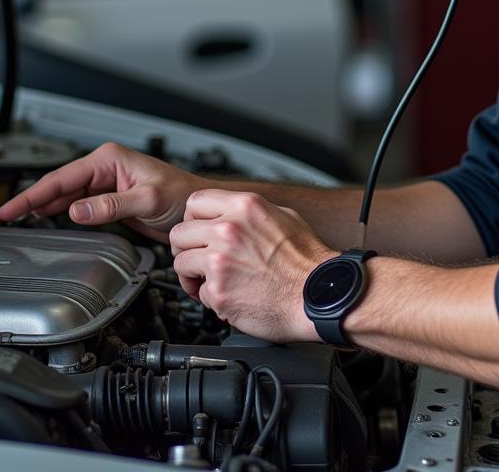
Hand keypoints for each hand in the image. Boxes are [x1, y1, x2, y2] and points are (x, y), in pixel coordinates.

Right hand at [0, 142, 205, 242]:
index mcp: (110, 159)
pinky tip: (48, 218)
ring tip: (19, 218)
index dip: (33, 194)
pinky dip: (60, 211)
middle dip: (32, 198)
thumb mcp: (146, 200)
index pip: (62, 177)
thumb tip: (77, 210)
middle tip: (5, 215)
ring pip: (66, 195)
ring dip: (44, 205)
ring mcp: (107, 184)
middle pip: (59, 184)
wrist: (196, 208)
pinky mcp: (110, 199)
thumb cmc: (181, 194)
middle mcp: (106, 168)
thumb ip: (111, 206)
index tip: (11, 208)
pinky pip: (78, 204)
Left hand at [170, 189, 335, 341]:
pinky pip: (198, 292)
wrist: (319, 296)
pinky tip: (228, 296)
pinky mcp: (218, 291)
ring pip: (180, 263)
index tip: (198, 230)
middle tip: (199, 259)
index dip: (193, 219)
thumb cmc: (308, 261)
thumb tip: (231, 214)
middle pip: (179, 233)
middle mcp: (229, 229)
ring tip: (210, 280)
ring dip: (193, 274)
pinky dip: (210, 297)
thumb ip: (251, 213)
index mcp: (245, 207)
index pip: (194, 202)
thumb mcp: (284, 217)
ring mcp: (220, 260)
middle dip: (187, 248)